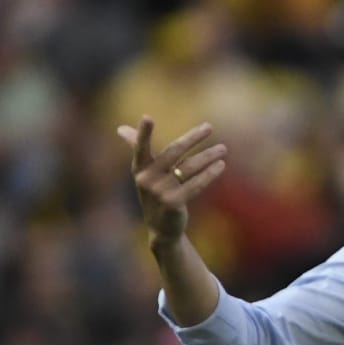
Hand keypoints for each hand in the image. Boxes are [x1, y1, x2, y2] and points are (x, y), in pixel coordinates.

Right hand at [117, 116, 227, 243]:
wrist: (161, 227)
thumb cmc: (155, 193)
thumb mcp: (145, 172)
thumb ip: (137, 148)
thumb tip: (120, 128)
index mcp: (139, 168)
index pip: (140, 147)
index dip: (143, 133)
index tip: (147, 117)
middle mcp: (146, 179)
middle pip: (173, 151)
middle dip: (192, 138)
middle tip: (209, 127)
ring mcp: (159, 192)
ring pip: (188, 167)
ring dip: (208, 156)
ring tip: (223, 149)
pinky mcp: (173, 203)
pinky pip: (195, 184)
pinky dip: (209, 174)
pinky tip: (221, 165)